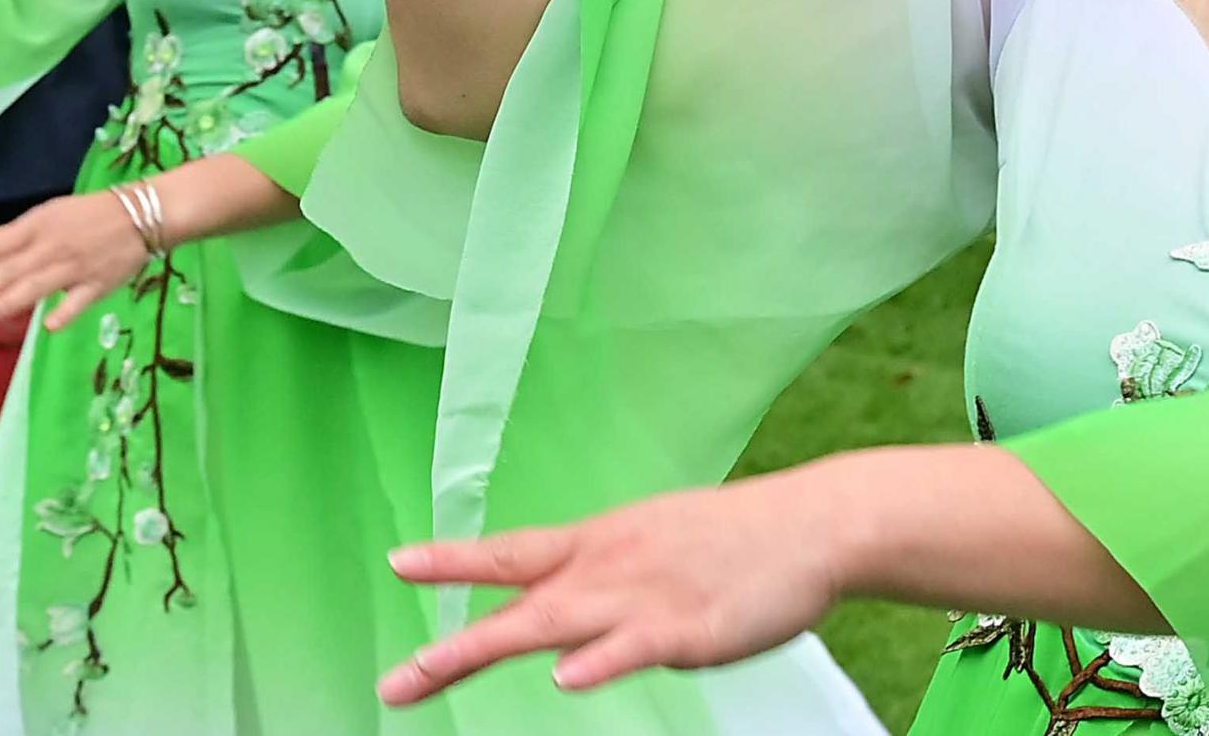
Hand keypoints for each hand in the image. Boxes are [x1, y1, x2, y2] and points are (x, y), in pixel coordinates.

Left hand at [0, 188, 153, 331]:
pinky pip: (81, 300)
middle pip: (8, 268)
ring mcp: (76, 266)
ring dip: (10, 299)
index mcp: (37, 225)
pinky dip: (67, 311)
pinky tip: (49, 325)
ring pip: (38, 284)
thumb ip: (20, 240)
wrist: (143, 213)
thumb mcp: (50, 215)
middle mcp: (51, 246)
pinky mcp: (100, 283)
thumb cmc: (89, 214)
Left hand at [382, 474, 842, 702]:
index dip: (454, 559)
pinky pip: (633, 647)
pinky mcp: (688, 627)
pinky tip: (568, 679)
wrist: (815, 524)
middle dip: (450, 647)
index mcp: (602, 543)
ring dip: (489, 647)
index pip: (514, 551)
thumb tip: (563, 622)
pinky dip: (599, 662)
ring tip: (432, 673)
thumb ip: (604, 577)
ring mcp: (645, 597)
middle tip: (393, 684)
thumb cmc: (738, 538)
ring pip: (554, 625)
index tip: (398, 563)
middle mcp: (610, 567)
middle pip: (516, 605)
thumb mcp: (656, 541)